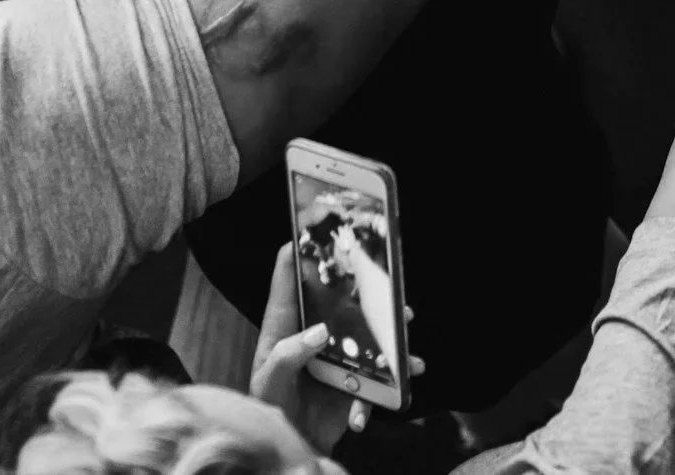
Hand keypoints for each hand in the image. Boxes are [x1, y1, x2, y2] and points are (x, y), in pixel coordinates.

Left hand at [251, 243, 423, 453]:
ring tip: (406, 333)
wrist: (291, 448)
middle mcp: (313, 333)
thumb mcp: (268, 382)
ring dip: (392, 334)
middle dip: (365, 287)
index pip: (288, 279)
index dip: (298, 250)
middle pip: (340, 298)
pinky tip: (401, 381)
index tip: (312, 226)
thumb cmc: (269, 410)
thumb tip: (320, 331)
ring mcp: (337, 355)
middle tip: (387, 283)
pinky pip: (379, 374)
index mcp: (285, 326)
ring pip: (368, 332)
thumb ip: (289, 355)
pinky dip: (391, 380)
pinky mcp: (353, 379)